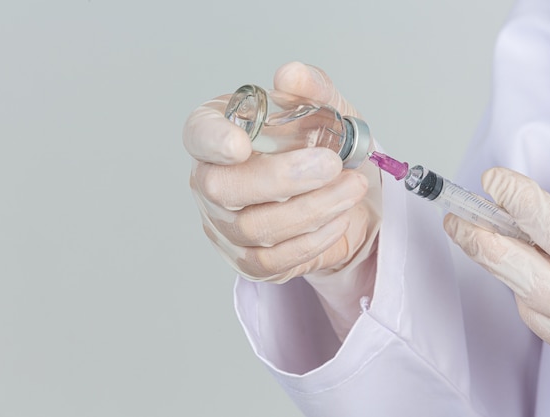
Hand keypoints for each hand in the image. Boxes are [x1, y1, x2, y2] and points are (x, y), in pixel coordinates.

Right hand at [183, 62, 381, 337]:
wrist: (344, 197)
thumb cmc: (323, 149)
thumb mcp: (327, 112)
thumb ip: (312, 90)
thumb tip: (291, 75)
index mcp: (221, 135)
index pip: (198, 135)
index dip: (213, 140)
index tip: (242, 143)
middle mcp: (212, 182)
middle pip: (222, 188)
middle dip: (282, 178)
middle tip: (330, 164)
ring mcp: (226, 227)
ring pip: (254, 227)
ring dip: (312, 208)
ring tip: (351, 187)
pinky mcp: (249, 261)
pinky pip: (273, 260)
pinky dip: (313, 239)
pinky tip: (338, 217)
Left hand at [444, 167, 549, 397]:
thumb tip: (538, 213)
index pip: (546, 225)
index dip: (513, 198)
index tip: (494, 180)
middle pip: (510, 265)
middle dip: (475, 237)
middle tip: (456, 218)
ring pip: (522, 299)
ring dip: (504, 270)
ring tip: (488, 243)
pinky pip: (543, 324)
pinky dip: (534, 299)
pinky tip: (537, 284)